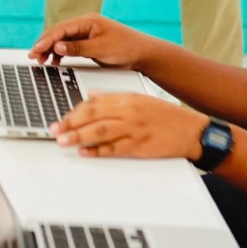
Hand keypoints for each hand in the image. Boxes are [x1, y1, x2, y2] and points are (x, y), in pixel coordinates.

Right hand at [29, 13, 152, 69]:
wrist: (143, 54)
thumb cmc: (126, 47)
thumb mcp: (101, 49)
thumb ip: (78, 47)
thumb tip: (57, 46)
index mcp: (87, 21)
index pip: (60, 29)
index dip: (46, 40)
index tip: (36, 49)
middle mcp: (84, 26)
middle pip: (58, 34)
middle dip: (44, 44)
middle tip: (33, 56)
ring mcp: (85, 35)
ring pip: (62, 41)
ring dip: (51, 50)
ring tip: (41, 60)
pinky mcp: (88, 44)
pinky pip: (69, 47)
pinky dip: (60, 53)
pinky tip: (55, 61)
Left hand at [50, 92, 208, 160]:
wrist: (192, 130)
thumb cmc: (166, 116)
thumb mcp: (139, 99)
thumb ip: (114, 98)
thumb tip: (91, 95)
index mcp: (126, 98)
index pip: (94, 103)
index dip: (75, 111)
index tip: (62, 118)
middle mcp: (128, 111)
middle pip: (93, 116)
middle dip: (70, 123)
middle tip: (55, 130)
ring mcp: (134, 128)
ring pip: (100, 131)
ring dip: (79, 136)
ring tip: (63, 141)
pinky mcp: (140, 145)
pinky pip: (115, 148)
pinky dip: (98, 151)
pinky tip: (86, 152)